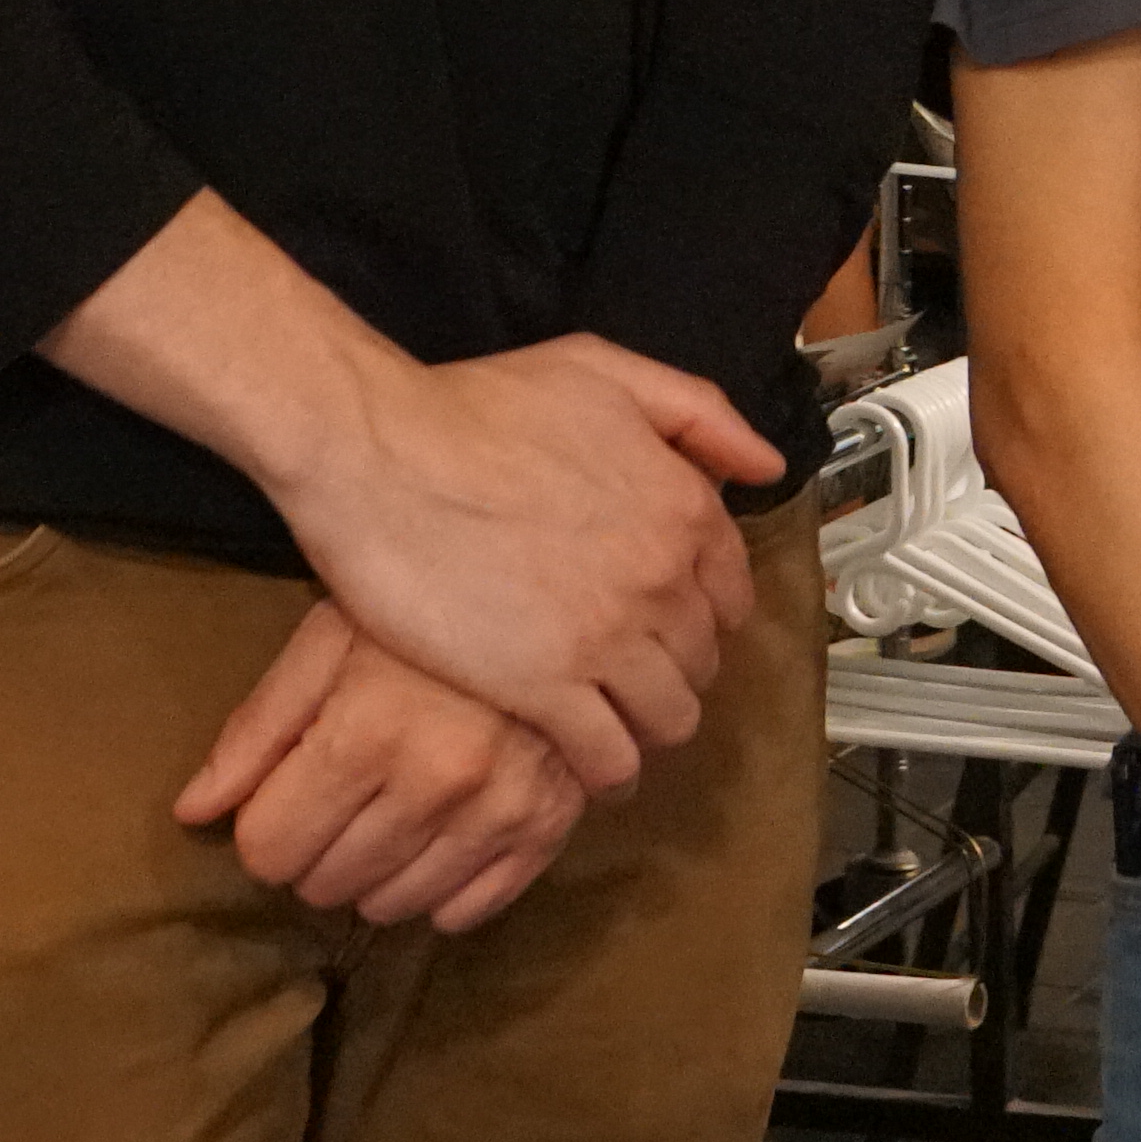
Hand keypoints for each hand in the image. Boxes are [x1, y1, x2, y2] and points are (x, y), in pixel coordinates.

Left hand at [174, 599, 588, 929]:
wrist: (550, 581)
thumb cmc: (421, 605)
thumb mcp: (326, 639)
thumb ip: (256, 729)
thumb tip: (192, 812)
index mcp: (367, 734)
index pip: (269, 851)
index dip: (264, 824)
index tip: (285, 792)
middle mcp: (436, 786)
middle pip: (326, 885)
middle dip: (315, 847)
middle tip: (339, 792)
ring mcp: (498, 813)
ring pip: (393, 907)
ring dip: (374, 871)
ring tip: (388, 807)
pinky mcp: (549, 828)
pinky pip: (469, 910)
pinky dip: (441, 888)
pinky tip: (438, 834)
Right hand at [267, 334, 772, 794]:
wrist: (379, 451)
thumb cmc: (474, 407)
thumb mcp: (600, 370)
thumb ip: (695, 413)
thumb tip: (761, 465)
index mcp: (681, 504)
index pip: (731, 589)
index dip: (704, 613)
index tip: (673, 625)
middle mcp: (661, 575)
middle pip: (701, 658)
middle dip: (674, 670)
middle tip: (634, 676)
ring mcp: (608, 637)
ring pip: (669, 718)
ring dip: (648, 727)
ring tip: (614, 725)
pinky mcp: (547, 688)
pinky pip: (609, 758)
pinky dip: (607, 771)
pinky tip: (585, 764)